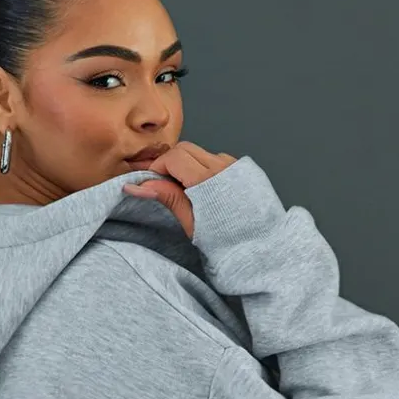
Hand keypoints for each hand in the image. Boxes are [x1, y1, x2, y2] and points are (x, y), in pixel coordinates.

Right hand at [123, 141, 237, 239]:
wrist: (262, 249)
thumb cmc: (225, 243)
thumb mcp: (191, 223)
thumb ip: (167, 197)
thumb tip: (136, 186)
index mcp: (208, 180)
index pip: (173, 157)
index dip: (158, 167)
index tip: (152, 184)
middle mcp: (224, 166)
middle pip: (186, 149)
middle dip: (171, 163)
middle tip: (166, 186)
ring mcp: (238, 166)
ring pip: (202, 153)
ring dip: (189, 165)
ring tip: (190, 192)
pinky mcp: (247, 170)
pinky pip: (220, 160)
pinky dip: (207, 169)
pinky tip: (209, 191)